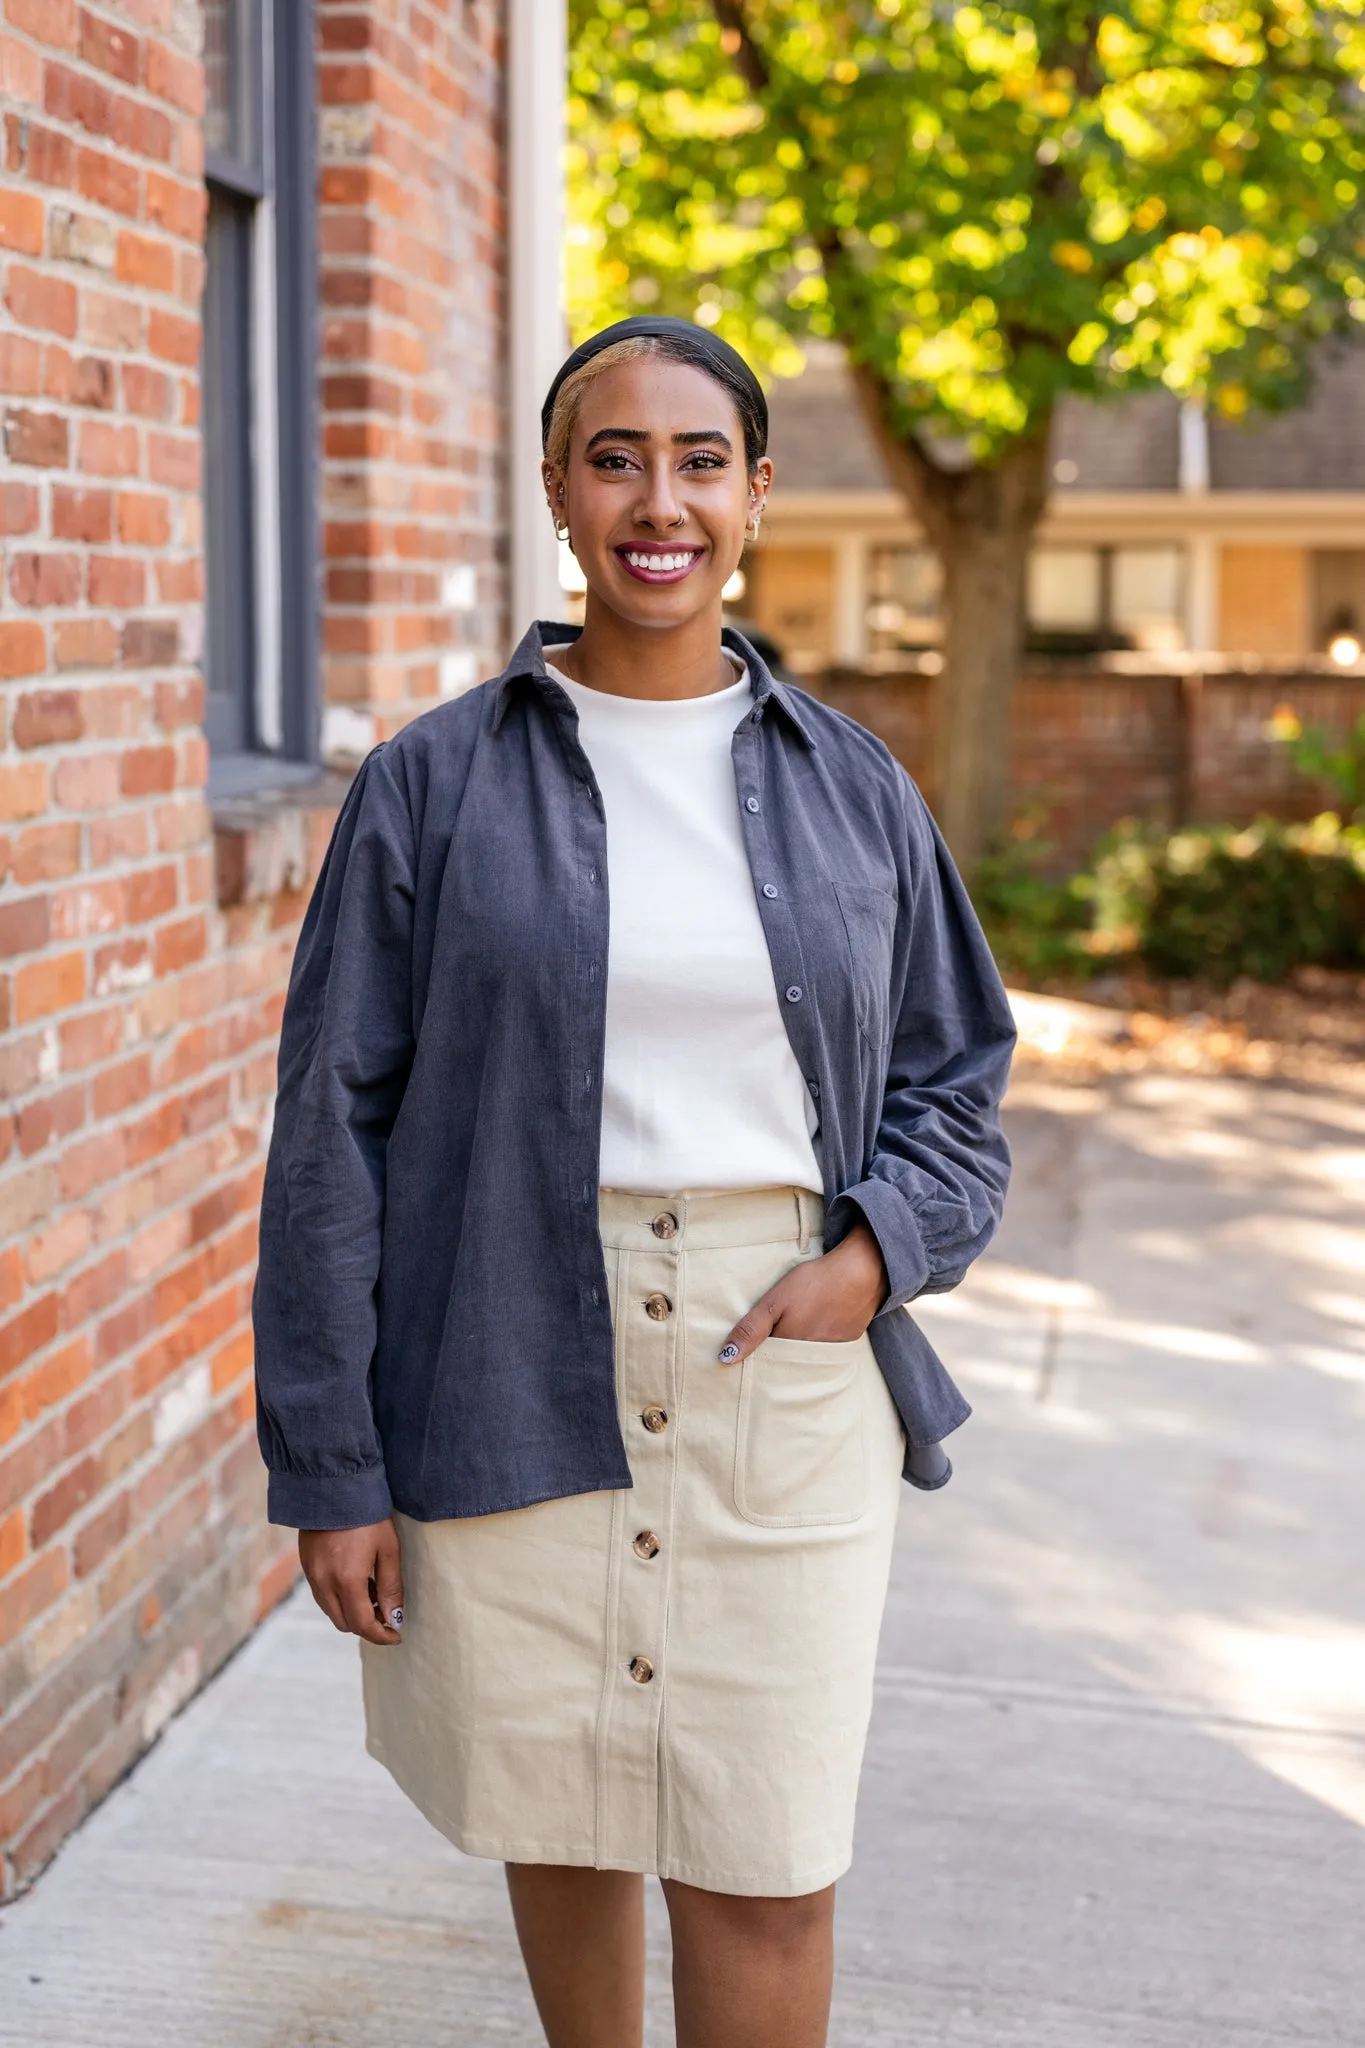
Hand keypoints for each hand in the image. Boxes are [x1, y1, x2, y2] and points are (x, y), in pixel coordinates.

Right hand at [299, 1519, 404, 1646]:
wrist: (335, 1486)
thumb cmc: (368, 1515)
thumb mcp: (388, 1549)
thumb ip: (391, 1587)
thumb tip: (394, 1618)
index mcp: (347, 1581)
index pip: (362, 1624)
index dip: (381, 1635)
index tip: (396, 1635)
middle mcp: (324, 1583)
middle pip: (344, 1623)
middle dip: (367, 1625)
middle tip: (387, 1612)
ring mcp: (312, 1575)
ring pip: (332, 1611)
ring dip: (352, 1612)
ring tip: (374, 1592)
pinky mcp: (307, 1566)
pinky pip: (323, 1596)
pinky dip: (340, 1598)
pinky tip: (357, 1580)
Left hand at [717, 1221, 887, 1364]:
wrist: (862, 1272)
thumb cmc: (814, 1283)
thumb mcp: (774, 1302)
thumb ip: (751, 1329)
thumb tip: (726, 1358)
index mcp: (789, 1348)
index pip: (766, 1364)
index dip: (756, 1358)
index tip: (746, 1354)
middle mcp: (810, 1358)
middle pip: (786, 1364)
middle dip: (775, 1358)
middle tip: (770, 1339)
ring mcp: (831, 1352)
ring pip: (805, 1358)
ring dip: (796, 1352)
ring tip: (793, 1332)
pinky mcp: (847, 1343)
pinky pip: (825, 1352)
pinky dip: (817, 1344)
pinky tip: (815, 1327)